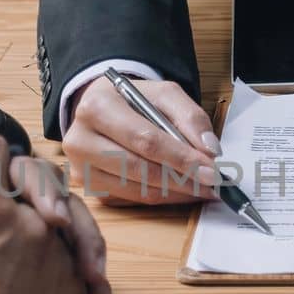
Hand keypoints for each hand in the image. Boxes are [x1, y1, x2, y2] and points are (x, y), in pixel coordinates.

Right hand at [0, 131, 90, 293]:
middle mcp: (31, 224)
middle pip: (32, 175)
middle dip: (15, 180)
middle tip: (0, 197)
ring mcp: (58, 256)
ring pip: (60, 214)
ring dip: (44, 215)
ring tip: (27, 229)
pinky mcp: (75, 289)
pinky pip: (76, 257)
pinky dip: (64, 256)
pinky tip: (45, 269)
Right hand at [63, 76, 220, 203]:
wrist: (102, 108)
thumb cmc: (133, 101)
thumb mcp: (164, 94)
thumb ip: (190, 116)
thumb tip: (209, 149)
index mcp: (96, 108)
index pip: (145, 140)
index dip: (181, 158)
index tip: (212, 171)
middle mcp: (80, 140)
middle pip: (139, 169)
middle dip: (182, 179)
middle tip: (213, 185)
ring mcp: (80, 168)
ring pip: (137, 189)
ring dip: (176, 193)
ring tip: (203, 188)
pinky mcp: (88, 187)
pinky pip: (132, 199)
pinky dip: (162, 197)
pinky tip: (182, 191)